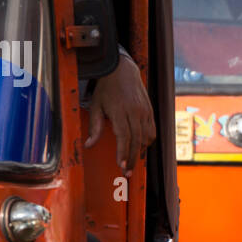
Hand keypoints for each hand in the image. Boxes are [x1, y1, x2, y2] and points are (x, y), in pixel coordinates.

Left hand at [86, 51, 155, 171]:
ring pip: (146, 137)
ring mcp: (144, 110)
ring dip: (140, 151)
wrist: (122, 69)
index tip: (121, 166)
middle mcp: (134, 111)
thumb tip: (89, 144)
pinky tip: (141, 147)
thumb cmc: (106, 88)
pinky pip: (152, 130)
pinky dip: (147, 141)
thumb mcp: (95, 105)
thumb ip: (94, 127)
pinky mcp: (150, 110)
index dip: (123, 153)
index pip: (123, 137)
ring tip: (133, 161)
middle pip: (136, 140)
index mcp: (119, 110)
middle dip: (132, 158)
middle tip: (128, 172)